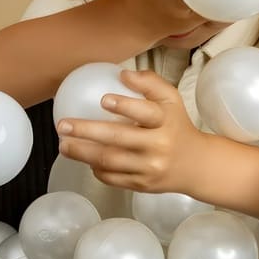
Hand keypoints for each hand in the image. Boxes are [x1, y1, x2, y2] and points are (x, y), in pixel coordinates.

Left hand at [54, 68, 204, 192]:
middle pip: (118, 138)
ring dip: (82, 153)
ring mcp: (150, 167)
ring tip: (64, 144)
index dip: (124, 106)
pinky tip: (84, 159)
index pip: (145, 112)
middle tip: (63, 125)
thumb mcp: (172, 99)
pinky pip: (113, 178)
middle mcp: (158, 145)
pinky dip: (96, 169)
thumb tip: (123, 74)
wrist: (195, 165)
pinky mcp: (142, 185)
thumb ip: (150, 82)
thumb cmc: (176, 126)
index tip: (103, 100)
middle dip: (87, 131)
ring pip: (110, 161)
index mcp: (166, 121)